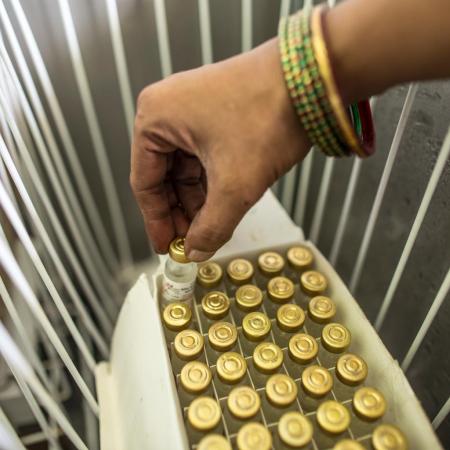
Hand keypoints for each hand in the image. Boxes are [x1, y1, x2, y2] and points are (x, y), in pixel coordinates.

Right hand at [130, 38, 310, 261]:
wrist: (313, 80)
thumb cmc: (268, 115)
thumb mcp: (235, 184)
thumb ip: (212, 227)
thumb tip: (197, 251)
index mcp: (155, 118)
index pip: (145, 183)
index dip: (156, 221)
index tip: (166, 248)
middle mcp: (168, 109)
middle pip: (164, 176)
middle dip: (180, 212)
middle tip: (192, 242)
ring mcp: (192, 108)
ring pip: (185, 168)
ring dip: (197, 199)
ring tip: (209, 226)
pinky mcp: (215, 111)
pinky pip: (203, 155)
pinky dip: (210, 181)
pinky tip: (220, 203)